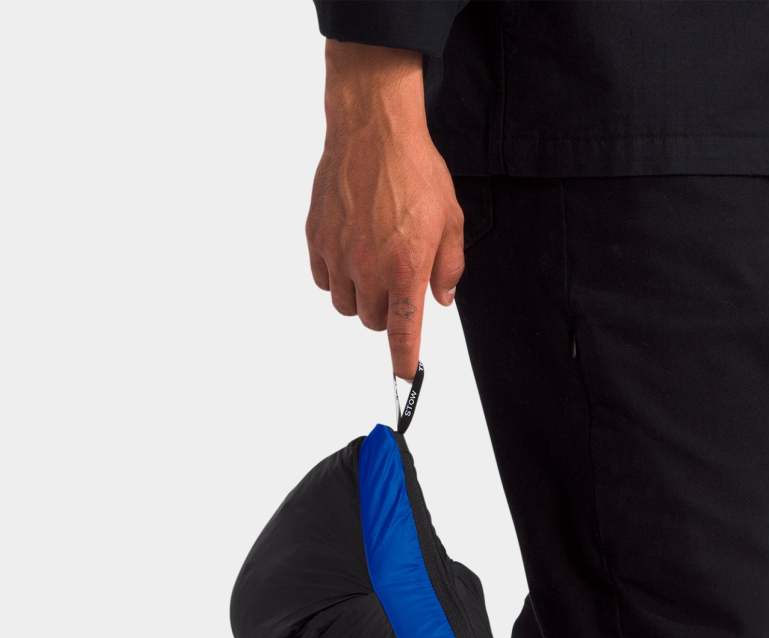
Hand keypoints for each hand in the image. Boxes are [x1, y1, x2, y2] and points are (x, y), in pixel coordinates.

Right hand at [306, 43, 462, 377]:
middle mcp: (369, 268)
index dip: (403, 359)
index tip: (403, 376)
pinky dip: (336, 278)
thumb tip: (441, 299)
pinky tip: (350, 253)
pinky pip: (324, 280)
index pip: (403, 332)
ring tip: (372, 267)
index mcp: (406, 269)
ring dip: (360, 298)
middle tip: (396, 284)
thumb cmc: (415, 171)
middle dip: (386, 313)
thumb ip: (449, 267)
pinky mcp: (317, 239)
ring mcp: (339, 254)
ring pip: (346, 306)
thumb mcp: (451, 220)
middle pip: (373, 322)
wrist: (373, 130)